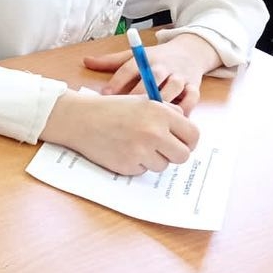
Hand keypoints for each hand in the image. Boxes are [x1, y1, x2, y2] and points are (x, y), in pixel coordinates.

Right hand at [41, 90, 200, 175]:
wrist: (80, 119)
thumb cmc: (111, 109)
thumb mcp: (142, 101)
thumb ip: (167, 112)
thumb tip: (185, 129)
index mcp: (160, 113)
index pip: (193, 135)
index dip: (188, 141)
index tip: (181, 143)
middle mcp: (153, 132)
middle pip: (182, 155)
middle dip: (173, 154)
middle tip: (161, 149)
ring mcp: (140, 151)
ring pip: (162, 166)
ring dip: (152, 159)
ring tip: (134, 145)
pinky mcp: (128, 165)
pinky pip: (142, 171)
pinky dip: (135, 164)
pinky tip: (122, 150)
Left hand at [82, 33, 220, 113]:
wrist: (190, 52)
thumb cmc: (156, 59)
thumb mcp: (134, 56)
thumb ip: (110, 61)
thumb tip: (85, 60)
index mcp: (145, 59)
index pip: (129, 68)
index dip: (117, 82)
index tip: (105, 96)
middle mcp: (163, 66)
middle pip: (151, 78)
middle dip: (139, 95)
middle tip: (127, 114)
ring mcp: (180, 76)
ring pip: (172, 88)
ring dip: (162, 104)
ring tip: (150, 122)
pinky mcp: (195, 85)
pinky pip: (191, 98)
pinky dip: (184, 110)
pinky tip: (172, 124)